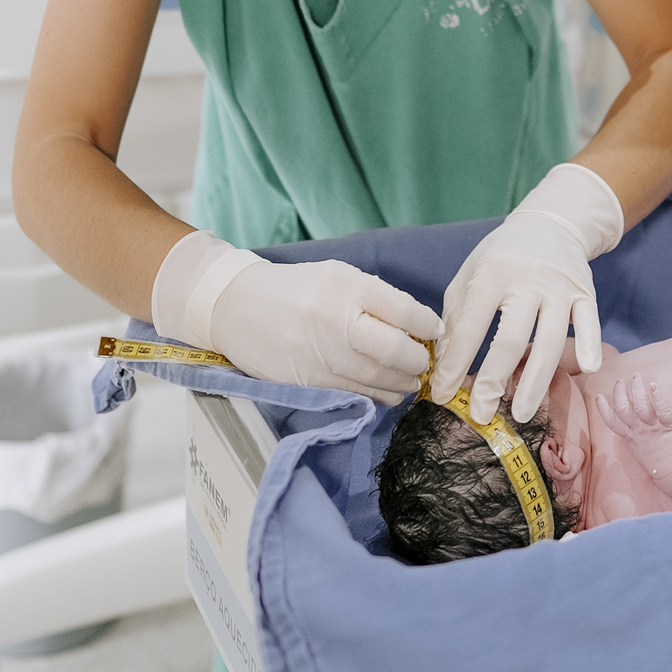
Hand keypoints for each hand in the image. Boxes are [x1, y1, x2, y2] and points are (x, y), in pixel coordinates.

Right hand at [151, 232, 441, 401]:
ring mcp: (321, 357)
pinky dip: (376, 396)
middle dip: (417, 361)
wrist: (236, 308)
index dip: (428, 325)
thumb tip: (417, 324)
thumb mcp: (337, 275)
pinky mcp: (308, 384)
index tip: (435, 331)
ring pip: (378, 381)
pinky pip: (354, 396)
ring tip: (409, 380)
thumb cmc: (295, 288)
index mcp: (346, 287)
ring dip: (401, 384)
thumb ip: (376, 297)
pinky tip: (385, 392)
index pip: (404, 312)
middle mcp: (335, 322)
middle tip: (423, 361)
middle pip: (395, 352)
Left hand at [430, 163, 623, 424]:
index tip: (441, 394)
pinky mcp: (585, 291)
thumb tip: (444, 364)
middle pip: (512, 338)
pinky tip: (586, 370)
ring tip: (520, 412)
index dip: (454, 364)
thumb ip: (456, 316)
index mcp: (491, 274)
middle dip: (493, 381)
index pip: (471, 327)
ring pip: (550, 340)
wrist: (550, 223)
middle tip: (480, 414)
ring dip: (535, 381)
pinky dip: (590, 345)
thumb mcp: (469, 274)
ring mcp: (559, 287)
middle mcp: (527, 280)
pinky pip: (590, 321)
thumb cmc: (501, 256)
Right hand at [595, 374, 671, 483]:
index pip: (612, 422)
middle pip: (624, 409)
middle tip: (620, 382)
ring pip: (641, 406)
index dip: (603, 409)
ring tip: (636, 377)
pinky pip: (663, 409)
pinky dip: (657, 396)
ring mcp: (655, 427)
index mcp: (631, 435)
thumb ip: (629, 428)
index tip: (599, 396)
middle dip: (619, 393)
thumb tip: (624, 408)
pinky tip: (653, 385)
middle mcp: (640, 430)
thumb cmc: (656, 455)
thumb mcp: (637, 444)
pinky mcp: (671, 424)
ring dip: (636, 389)